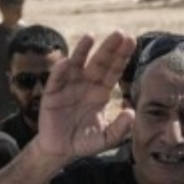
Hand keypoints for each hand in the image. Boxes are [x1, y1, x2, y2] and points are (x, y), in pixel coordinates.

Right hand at [35, 32, 135, 158]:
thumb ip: (120, 128)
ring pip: (77, 63)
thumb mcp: (106, 139)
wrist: (60, 149)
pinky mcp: (52, 92)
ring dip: (83, 50)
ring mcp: (69, 85)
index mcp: (101, 91)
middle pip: (100, 62)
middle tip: (120, 33)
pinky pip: (57, 78)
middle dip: (109, 48)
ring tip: (90, 36)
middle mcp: (86, 83)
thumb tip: (131, 112)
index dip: (122, 56)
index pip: (114, 70)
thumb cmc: (85, 141)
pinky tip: (67, 61)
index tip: (131, 41)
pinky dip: (61, 69)